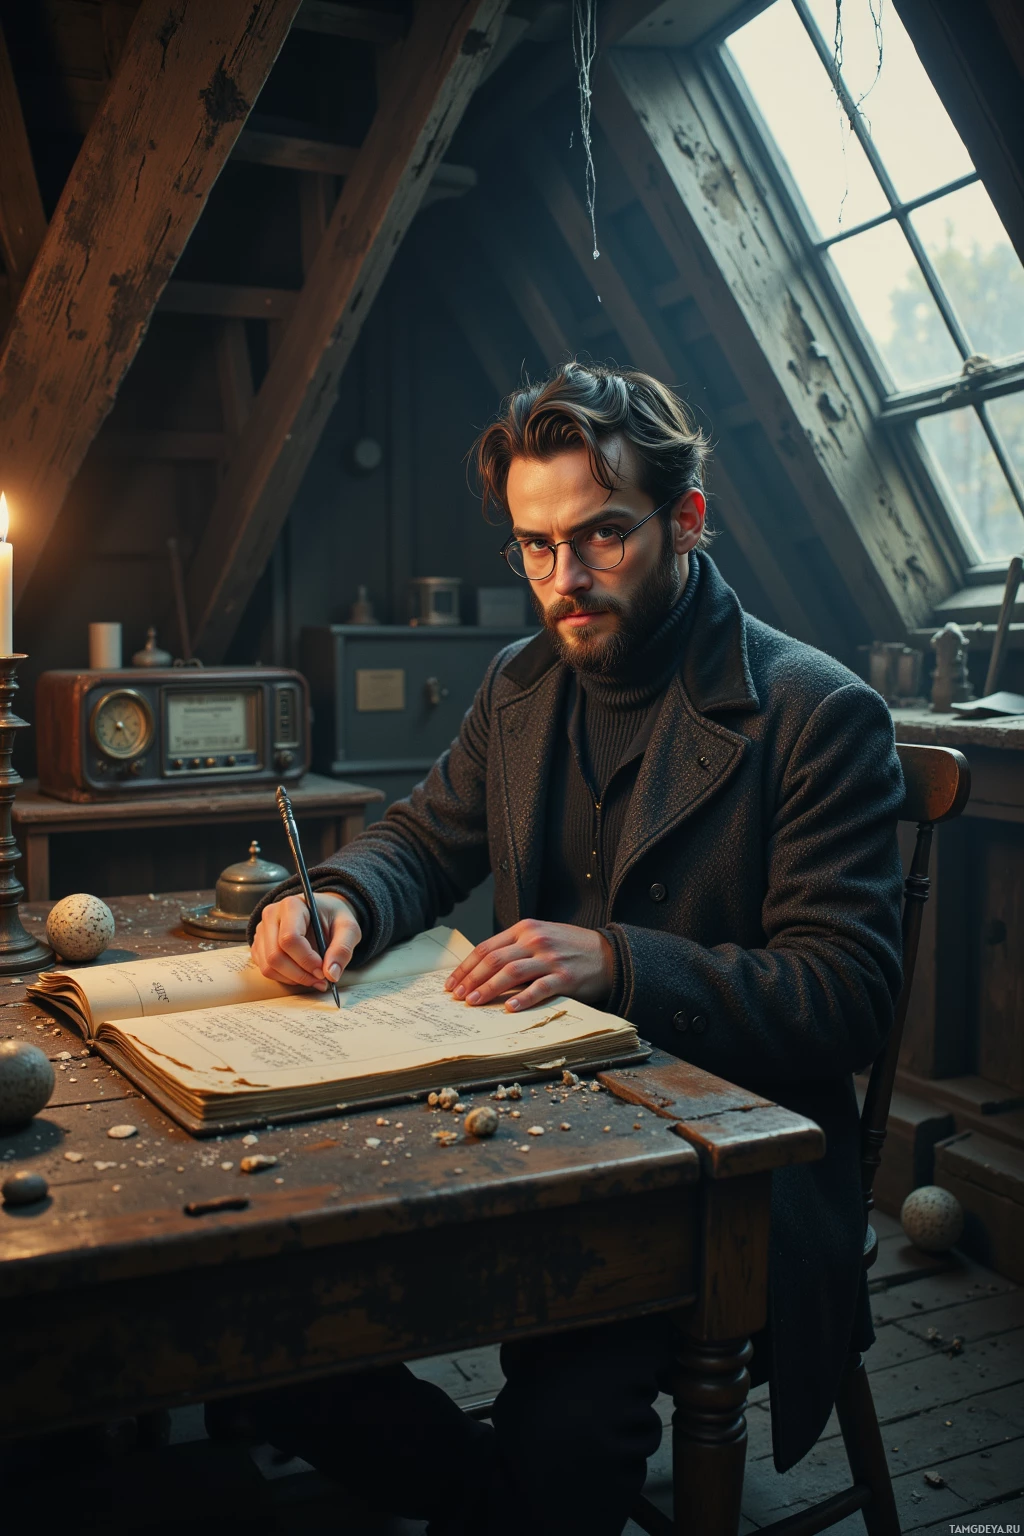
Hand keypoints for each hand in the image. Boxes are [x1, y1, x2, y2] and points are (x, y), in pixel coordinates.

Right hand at [251, 892, 361, 989]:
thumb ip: (343, 949)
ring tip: (314, 979)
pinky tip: (302, 973)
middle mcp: (271, 916)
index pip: (290, 938)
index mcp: (292, 905)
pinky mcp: (259, 945)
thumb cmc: (333, 917)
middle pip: (276, 955)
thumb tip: (331, 974)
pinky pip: (266, 969)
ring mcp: (261, 931)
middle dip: (300, 974)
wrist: (321, 913)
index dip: (306, 960)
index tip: (323, 971)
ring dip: (293, 979)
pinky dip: (285, 978)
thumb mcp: (348, 928)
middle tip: (321, 980)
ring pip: (268, 966)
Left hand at [444, 919, 612, 1011]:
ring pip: (511, 972)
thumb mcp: (541, 936)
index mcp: (525, 928)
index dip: (466, 966)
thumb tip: (483, 969)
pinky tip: (509, 1008)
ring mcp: (550, 959)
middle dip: (472, 979)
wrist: (608, 953)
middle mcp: (535, 940)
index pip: (487, 947)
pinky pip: (539, 989)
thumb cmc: (571, 947)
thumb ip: (515, 947)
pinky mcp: (565, 978)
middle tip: (457, 996)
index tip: (452, 982)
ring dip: (489, 988)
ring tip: (474, 1002)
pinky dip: (522, 998)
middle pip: (495, 960)